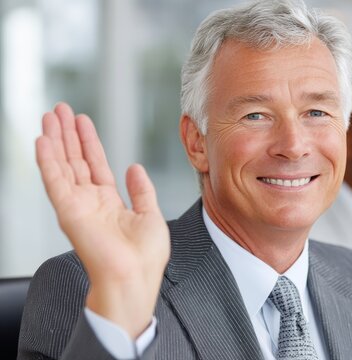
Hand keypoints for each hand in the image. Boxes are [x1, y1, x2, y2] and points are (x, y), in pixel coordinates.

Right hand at [36, 102, 169, 337]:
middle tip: (59, 109)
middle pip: (75, 160)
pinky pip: (55, 181)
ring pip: (62, 165)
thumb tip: (134, 167)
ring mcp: (78, 206)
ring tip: (50, 116)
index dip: (88, 142)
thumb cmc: (146, 256)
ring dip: (55, 140)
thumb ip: (141, 190)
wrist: (135, 277)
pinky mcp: (69, 212)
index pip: (95, 165)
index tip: (82, 120)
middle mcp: (90, 202)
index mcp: (110, 203)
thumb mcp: (150, 214)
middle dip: (67, 134)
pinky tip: (43, 141)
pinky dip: (48, 161)